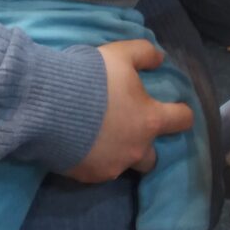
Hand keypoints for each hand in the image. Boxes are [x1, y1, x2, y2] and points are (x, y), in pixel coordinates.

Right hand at [66, 39, 193, 183]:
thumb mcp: (120, 54)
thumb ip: (145, 54)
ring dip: (118, 152)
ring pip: (124, 164)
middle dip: (146, 144)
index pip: (182, 120)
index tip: (175, 109)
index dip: (181, 113)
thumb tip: (161, 59)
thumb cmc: (91, 77)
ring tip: (99, 136)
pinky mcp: (88, 176)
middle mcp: (137, 148)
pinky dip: (93, 158)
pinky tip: (79, 143)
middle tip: (128, 127)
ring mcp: (113, 166)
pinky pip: (98, 169)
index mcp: (149, 119)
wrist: (47, 104)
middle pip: (154, 157)